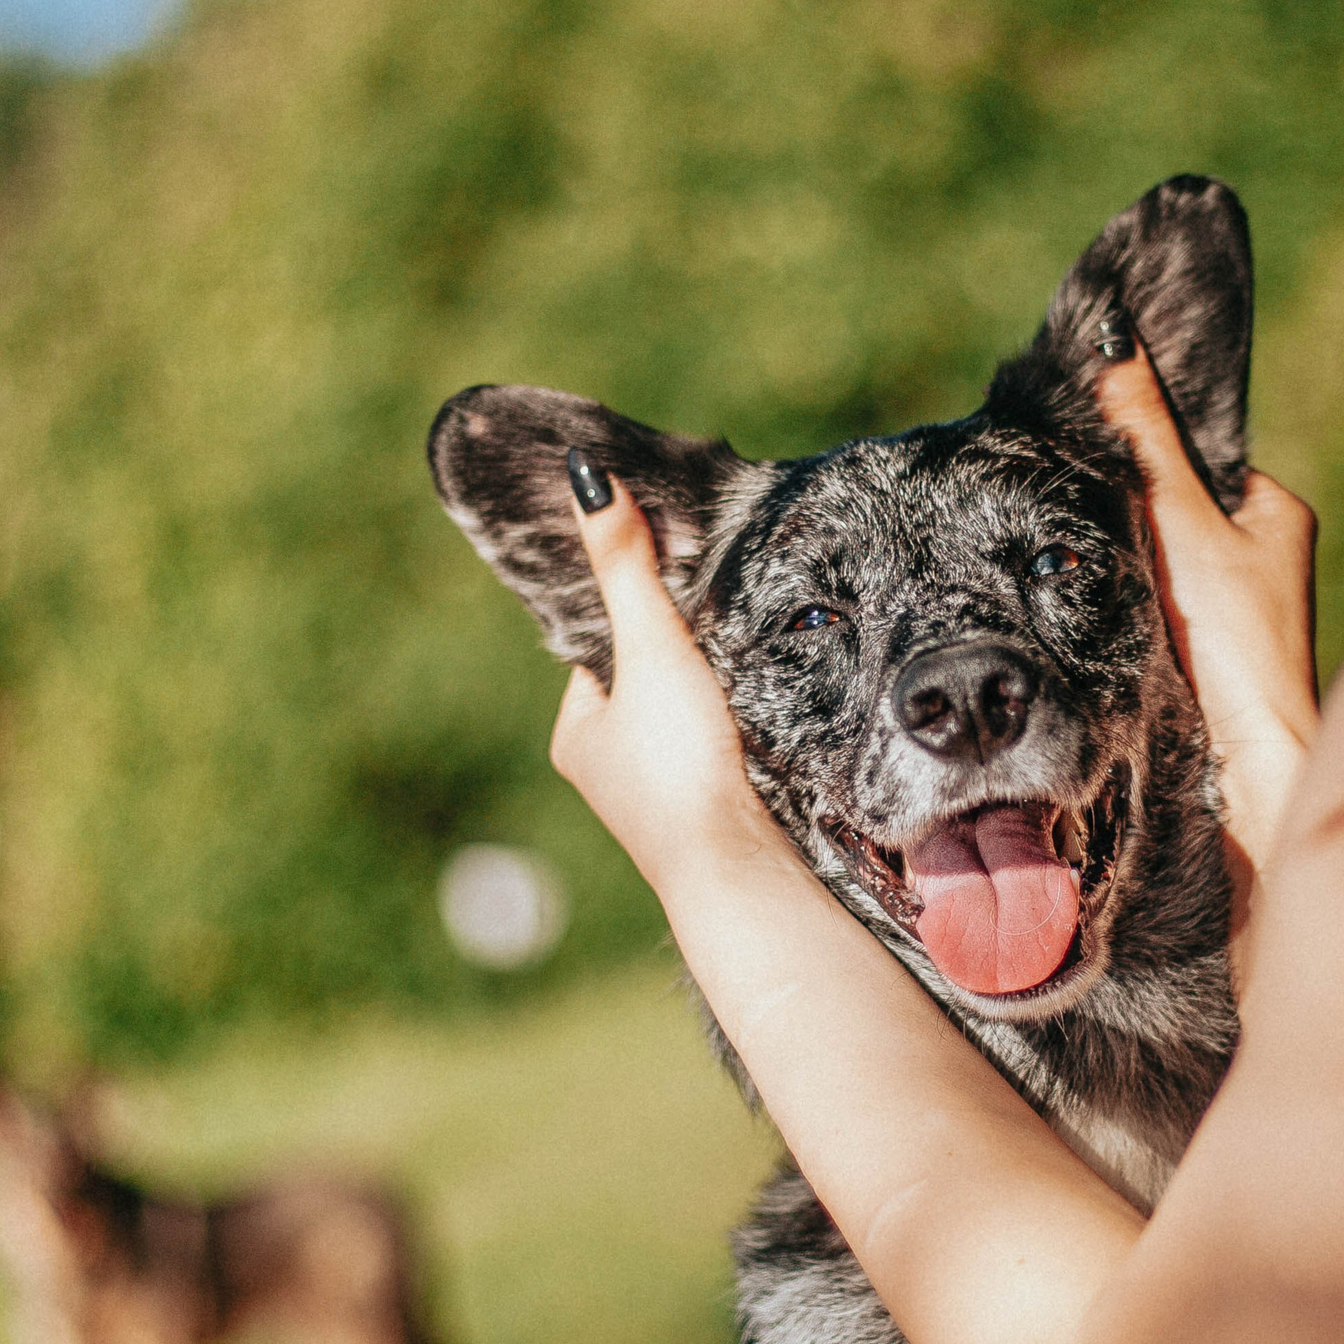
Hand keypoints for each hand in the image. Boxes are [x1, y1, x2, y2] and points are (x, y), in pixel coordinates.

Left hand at [545, 465, 779, 896]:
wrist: (735, 868)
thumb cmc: (678, 762)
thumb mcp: (650, 647)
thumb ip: (626, 567)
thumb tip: (586, 475)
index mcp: (576, 733)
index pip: (602, 645)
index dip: (638, 606)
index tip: (678, 574)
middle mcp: (608, 770)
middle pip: (645, 680)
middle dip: (679, 649)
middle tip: (723, 612)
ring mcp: (660, 798)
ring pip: (685, 716)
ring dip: (714, 689)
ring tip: (750, 655)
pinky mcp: (714, 814)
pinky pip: (720, 748)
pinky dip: (738, 725)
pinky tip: (767, 709)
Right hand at [1097, 340, 1319, 973]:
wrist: (1249, 774)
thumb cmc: (1236, 650)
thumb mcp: (1184, 526)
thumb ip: (1144, 442)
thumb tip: (1112, 345)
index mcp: (1278, 513)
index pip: (1195, 453)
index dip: (1143, 447)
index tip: (1087, 444)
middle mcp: (1266, 560)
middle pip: (1173, 506)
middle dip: (1125, 506)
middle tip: (1069, 505)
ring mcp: (1237, 613)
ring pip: (1158, 559)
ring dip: (1119, 561)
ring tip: (1077, 563)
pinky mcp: (1205, 657)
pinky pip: (1150, 606)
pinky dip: (1121, 604)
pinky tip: (1091, 614)